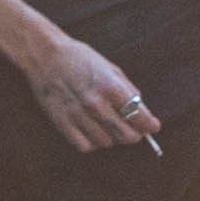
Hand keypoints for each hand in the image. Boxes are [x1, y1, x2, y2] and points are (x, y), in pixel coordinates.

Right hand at [11, 18, 158, 153]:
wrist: (46, 55)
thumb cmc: (80, 58)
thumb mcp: (111, 68)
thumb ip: (127, 89)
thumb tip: (141, 108)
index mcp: (111, 87)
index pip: (139, 116)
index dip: (150, 125)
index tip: (153, 127)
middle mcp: (96, 104)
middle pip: (126, 135)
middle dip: (134, 134)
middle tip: (134, 129)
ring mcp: (78, 115)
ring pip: (106, 142)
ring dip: (112, 137)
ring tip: (110, 126)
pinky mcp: (62, 123)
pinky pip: (84, 146)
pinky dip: (92, 143)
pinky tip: (93, 131)